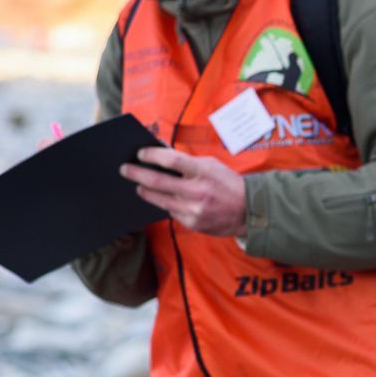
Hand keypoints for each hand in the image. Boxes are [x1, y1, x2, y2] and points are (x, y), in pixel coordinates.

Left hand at [120, 147, 247, 236]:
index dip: (151, 155)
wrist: (250, 210)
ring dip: (145, 191)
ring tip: (139, 186)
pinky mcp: (192, 223)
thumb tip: (160, 158)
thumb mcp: (212, 166)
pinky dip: (166, 204)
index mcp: (203, 172)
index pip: (170, 159)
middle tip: (125, 169)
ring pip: (158, 199)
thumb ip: (188, 163)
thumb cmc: (229, 183)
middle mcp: (197, 191)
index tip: (140, 153)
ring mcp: (194, 209)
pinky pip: (171, 211)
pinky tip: (166, 199)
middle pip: (156, 181)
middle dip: (136, 174)